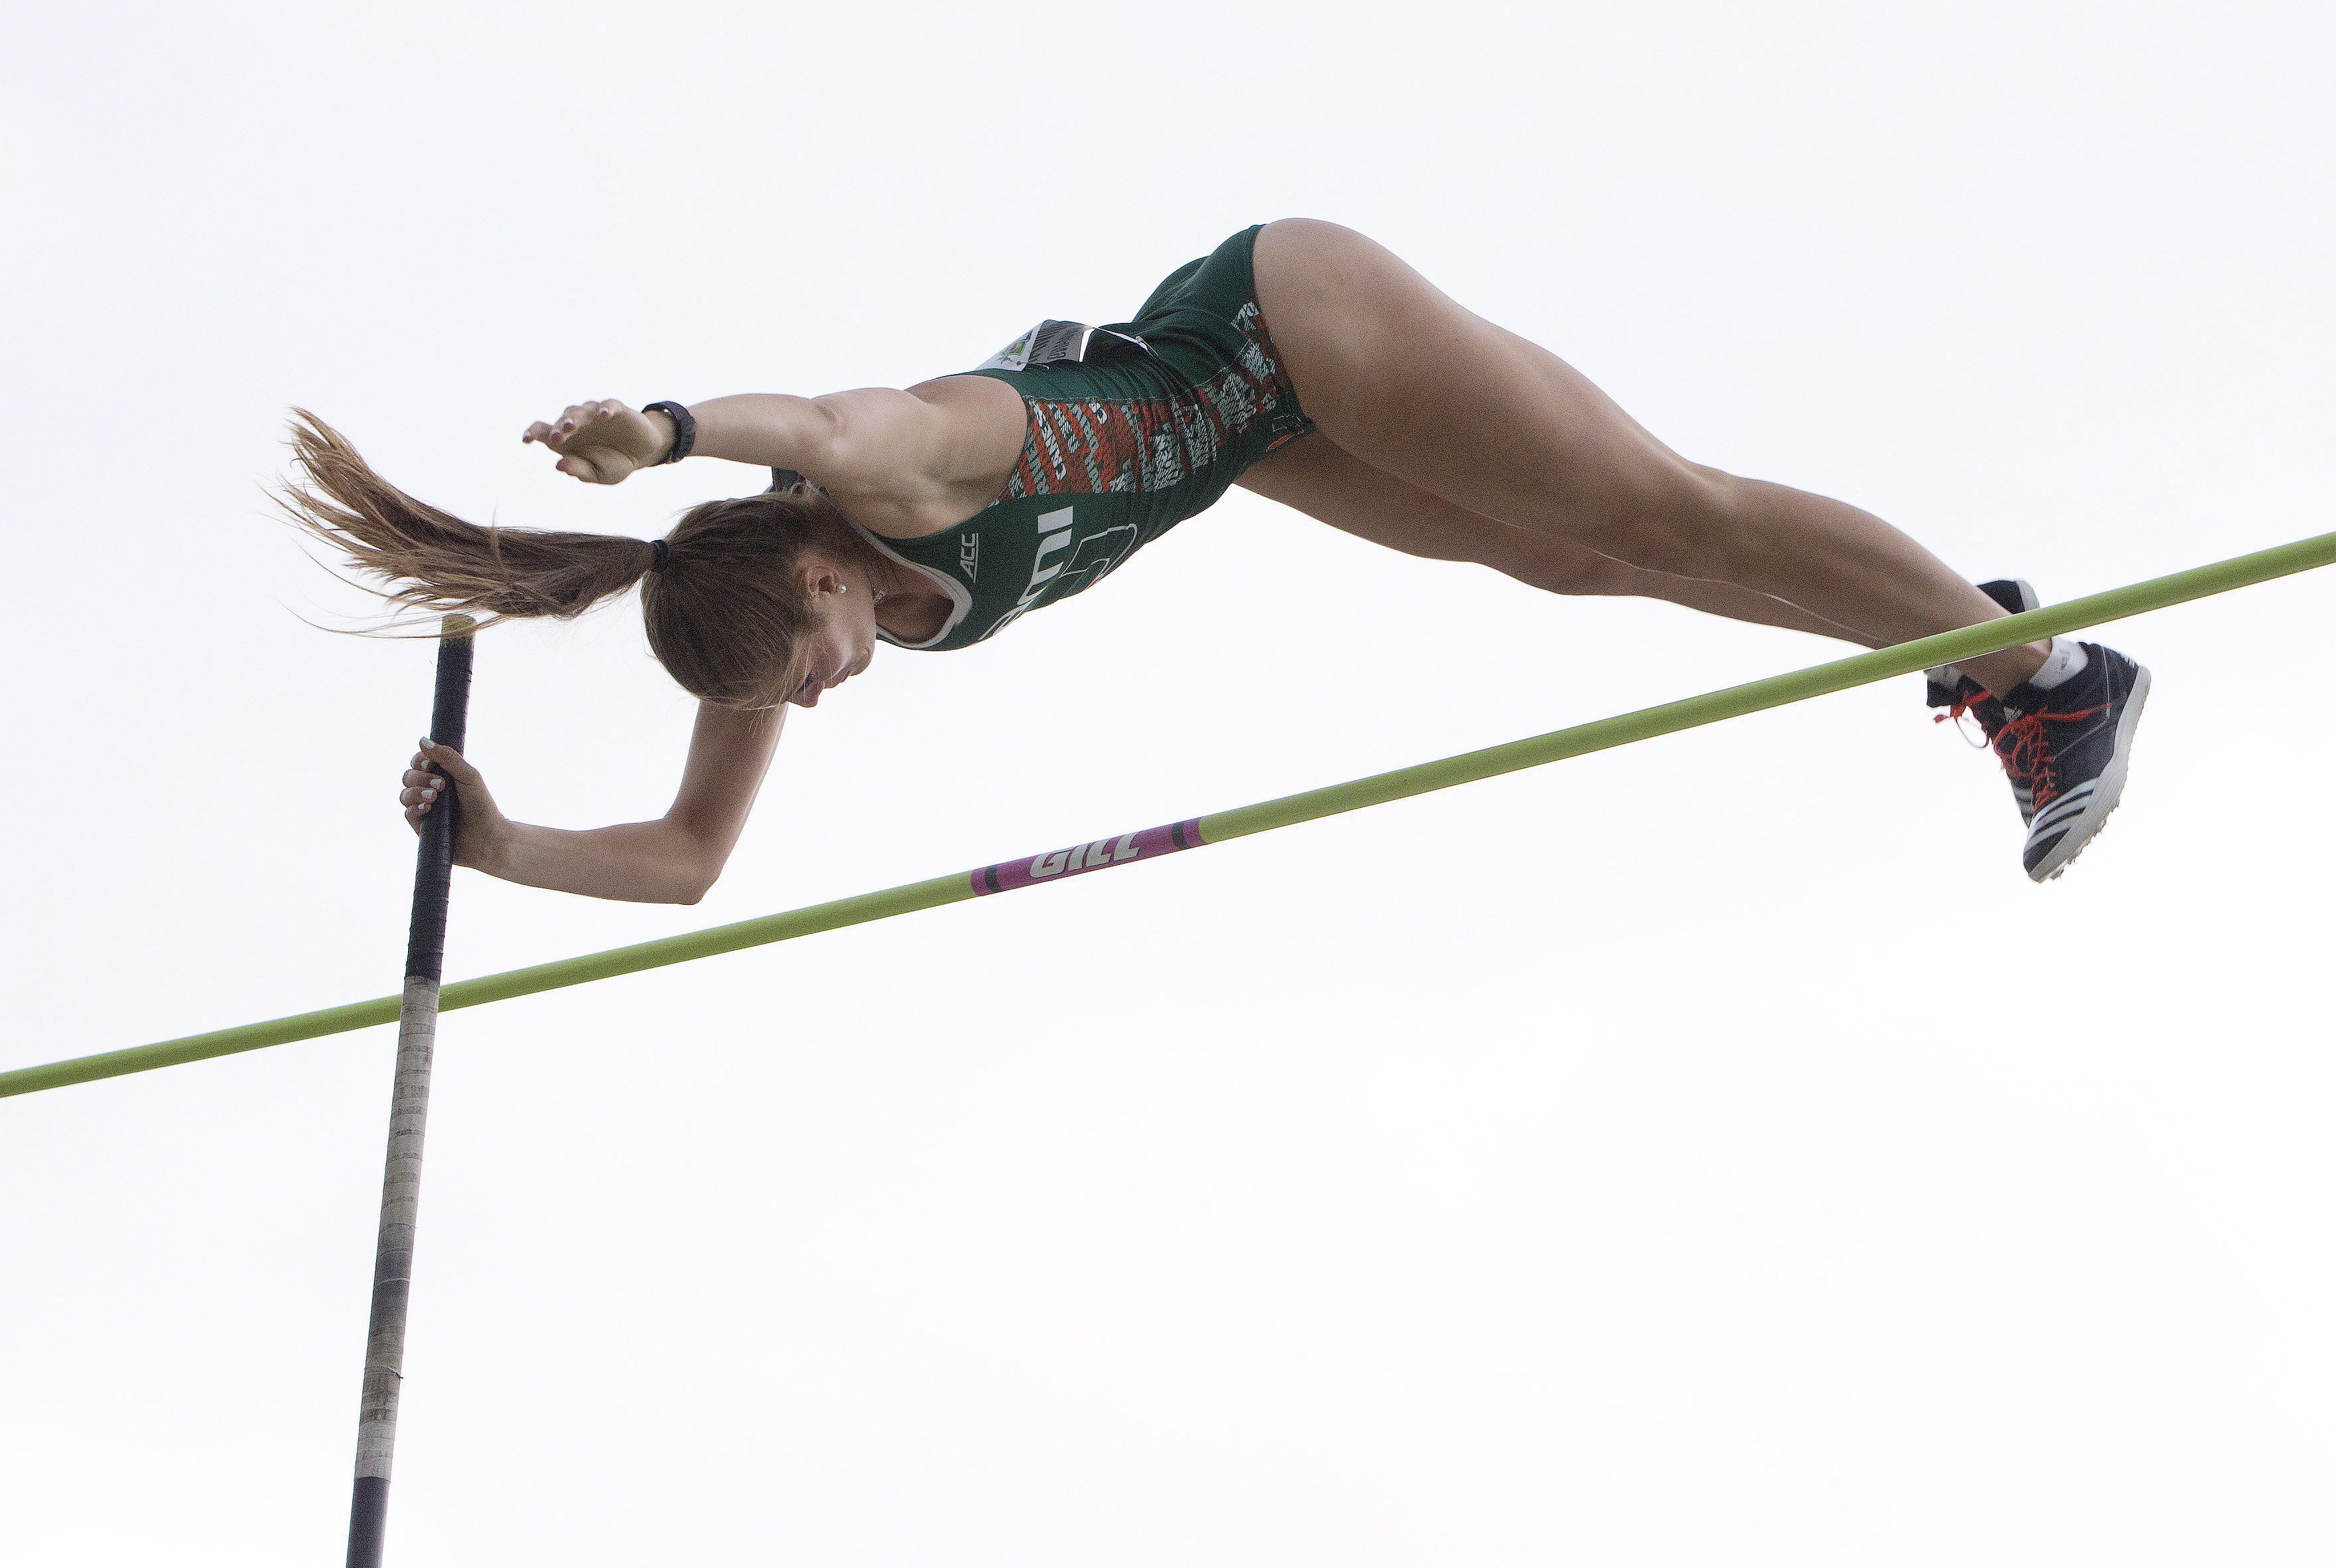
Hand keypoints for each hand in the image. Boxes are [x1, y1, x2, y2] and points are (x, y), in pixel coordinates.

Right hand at [400, 739, 511, 871]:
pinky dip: (415, 808)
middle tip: (441, 785)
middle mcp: (430, 790)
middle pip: (408, 776)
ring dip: (416, 792)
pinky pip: (408, 813)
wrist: (488, 836)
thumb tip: (422, 740)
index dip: (419, 760)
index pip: (419, 762)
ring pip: (405, 794)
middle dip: (420, 777)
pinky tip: (428, 808)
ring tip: (434, 797)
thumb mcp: (468, 776)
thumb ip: (448, 758)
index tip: (429, 764)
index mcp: (441, 775)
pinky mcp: (421, 826)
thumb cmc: (481, 804)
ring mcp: (424, 808)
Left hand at [521, 398, 671, 484]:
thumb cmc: (615, 463)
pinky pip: (608, 405)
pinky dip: (605, 408)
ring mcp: (596, 415)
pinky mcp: (616, 410)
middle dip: (559, 428)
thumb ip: (580, 470)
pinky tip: (604, 415)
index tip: (526, 440)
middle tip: (558, 436)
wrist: (643, 454)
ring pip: (581, 410)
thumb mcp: (599, 474)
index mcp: (568, 441)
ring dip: (576, 417)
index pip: (544, 431)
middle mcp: (579, 425)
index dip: (533, 433)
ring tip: (574, 425)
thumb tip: (559, 465)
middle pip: (562, 420)